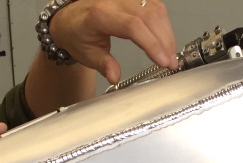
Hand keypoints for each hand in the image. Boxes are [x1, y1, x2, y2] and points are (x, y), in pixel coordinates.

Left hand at [50, 0, 177, 84]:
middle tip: (171, 63)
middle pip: (149, 16)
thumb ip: (102, 64)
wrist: (71, 18)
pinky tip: (166, 40)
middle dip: (164, 41)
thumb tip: (114, 76)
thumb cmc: (78, 34)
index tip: (162, 61)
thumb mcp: (86, 54)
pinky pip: (155, 5)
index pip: (132, 26)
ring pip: (155, 9)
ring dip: (167, 33)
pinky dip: (164, 24)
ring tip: (170, 55)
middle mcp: (114, 0)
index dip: (151, 43)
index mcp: (100, 14)